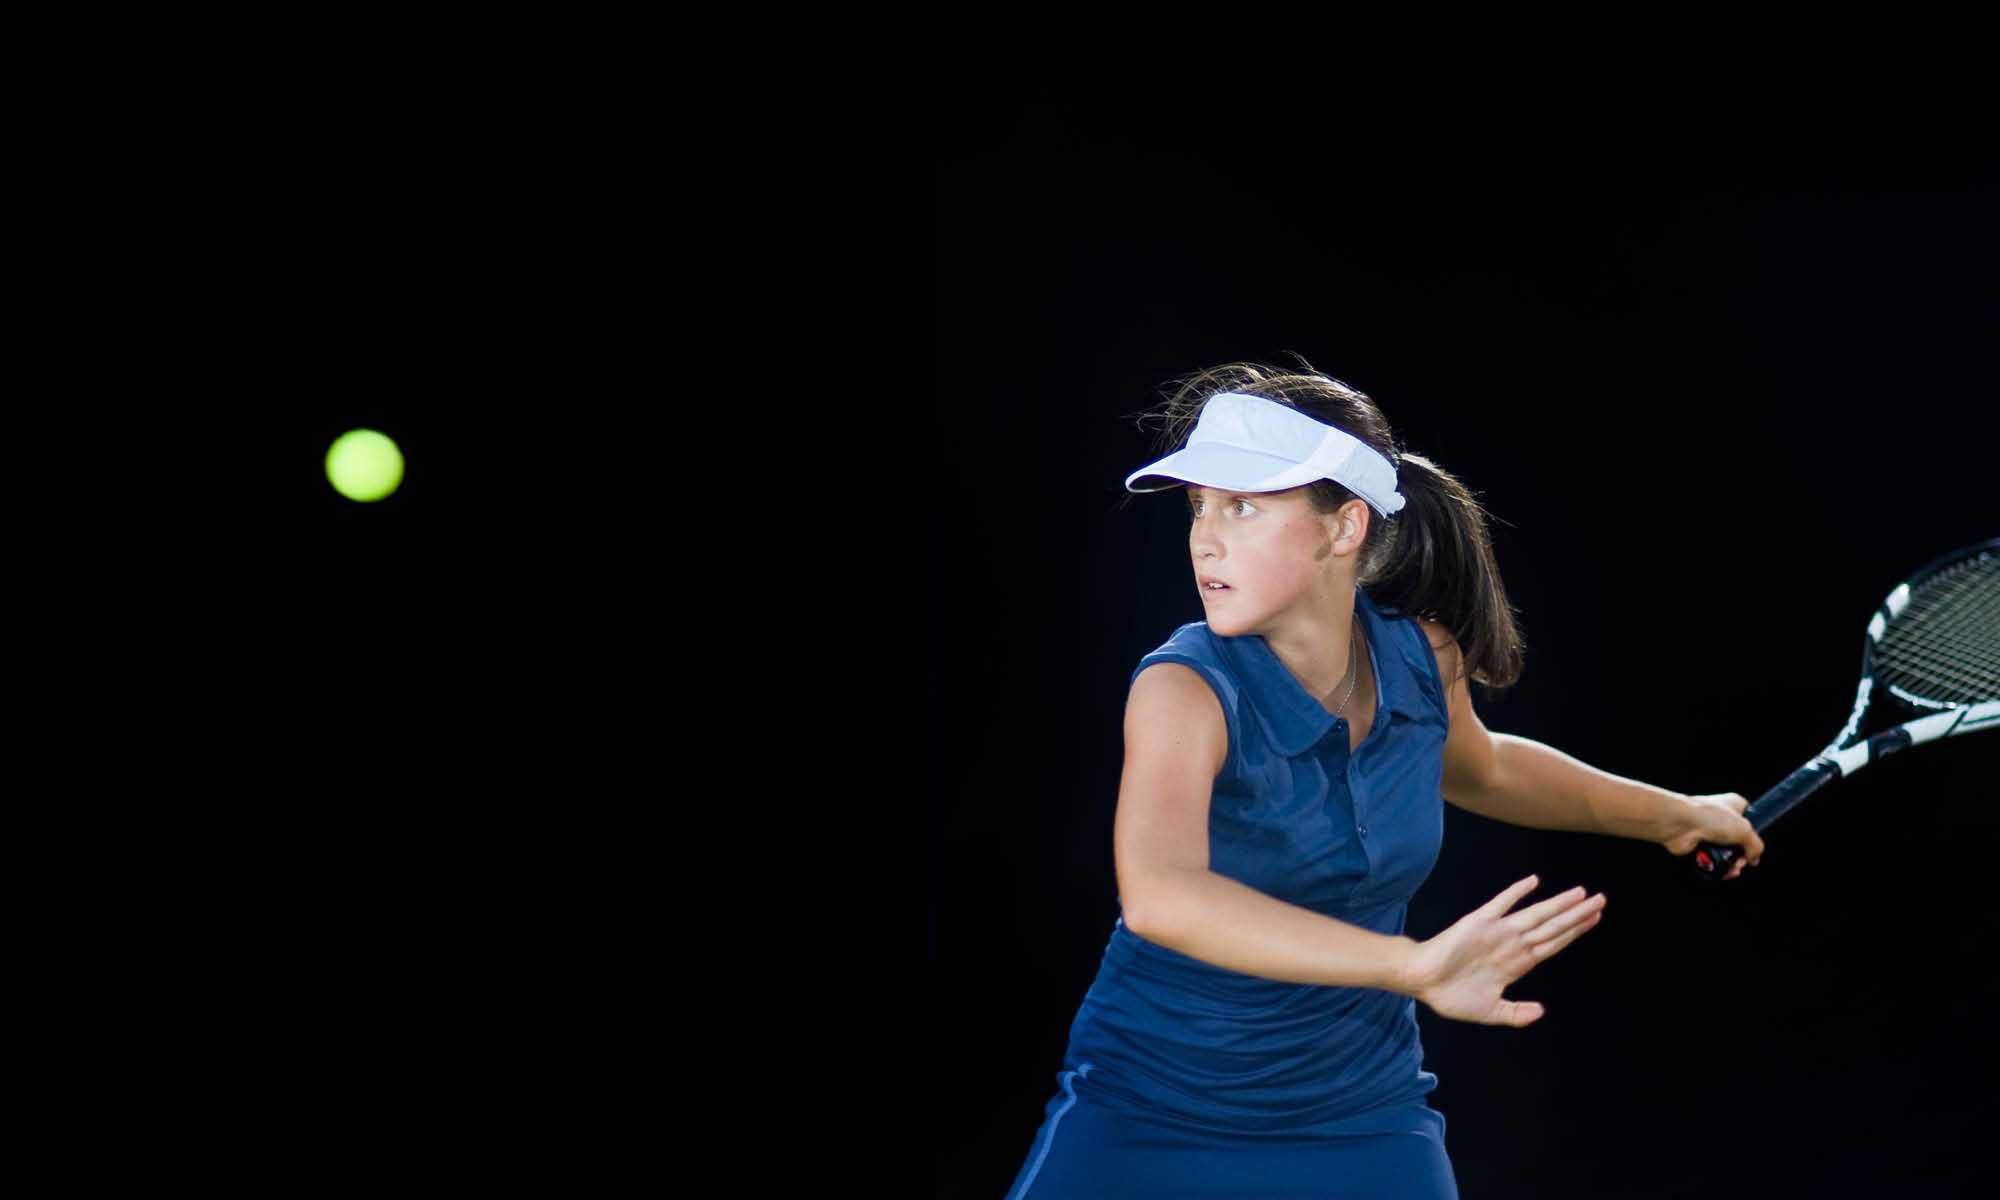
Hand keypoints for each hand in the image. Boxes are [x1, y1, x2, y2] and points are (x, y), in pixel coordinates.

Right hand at [1403, 875, 1603, 1026]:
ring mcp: (1498, 931)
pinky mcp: (1479, 922)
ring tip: (1582, 894)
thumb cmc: (1452, 996)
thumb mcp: (1490, 1011)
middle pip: (1552, 927)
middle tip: (1602, 901)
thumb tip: (1542, 1011)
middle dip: (1577, 916)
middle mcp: (1512, 944)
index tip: (1594, 919)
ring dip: (1559, 905)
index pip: (1553, 944)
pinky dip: (1517, 892)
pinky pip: (1501, 904)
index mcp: (1517, 963)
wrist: (1422, 981)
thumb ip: (1516, 1013)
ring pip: (1536, 915)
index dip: (1575, 932)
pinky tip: (1533, 882)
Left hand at [1661, 792, 1764, 878]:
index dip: (1753, 834)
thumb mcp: (1745, 831)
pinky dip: (1716, 867)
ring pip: (1724, 853)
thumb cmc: (1709, 817)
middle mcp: (1719, 816)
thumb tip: (1754, 858)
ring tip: (1731, 869)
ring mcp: (1707, 831)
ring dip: (1730, 864)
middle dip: (1741, 856)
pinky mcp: (1696, 844)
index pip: (1749, 819)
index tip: (1754, 846)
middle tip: (1741, 861)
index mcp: (1733, 805)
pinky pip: (1711, 859)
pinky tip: (1721, 871)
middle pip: (1737, 841)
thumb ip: (1755, 846)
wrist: (1680, 823)